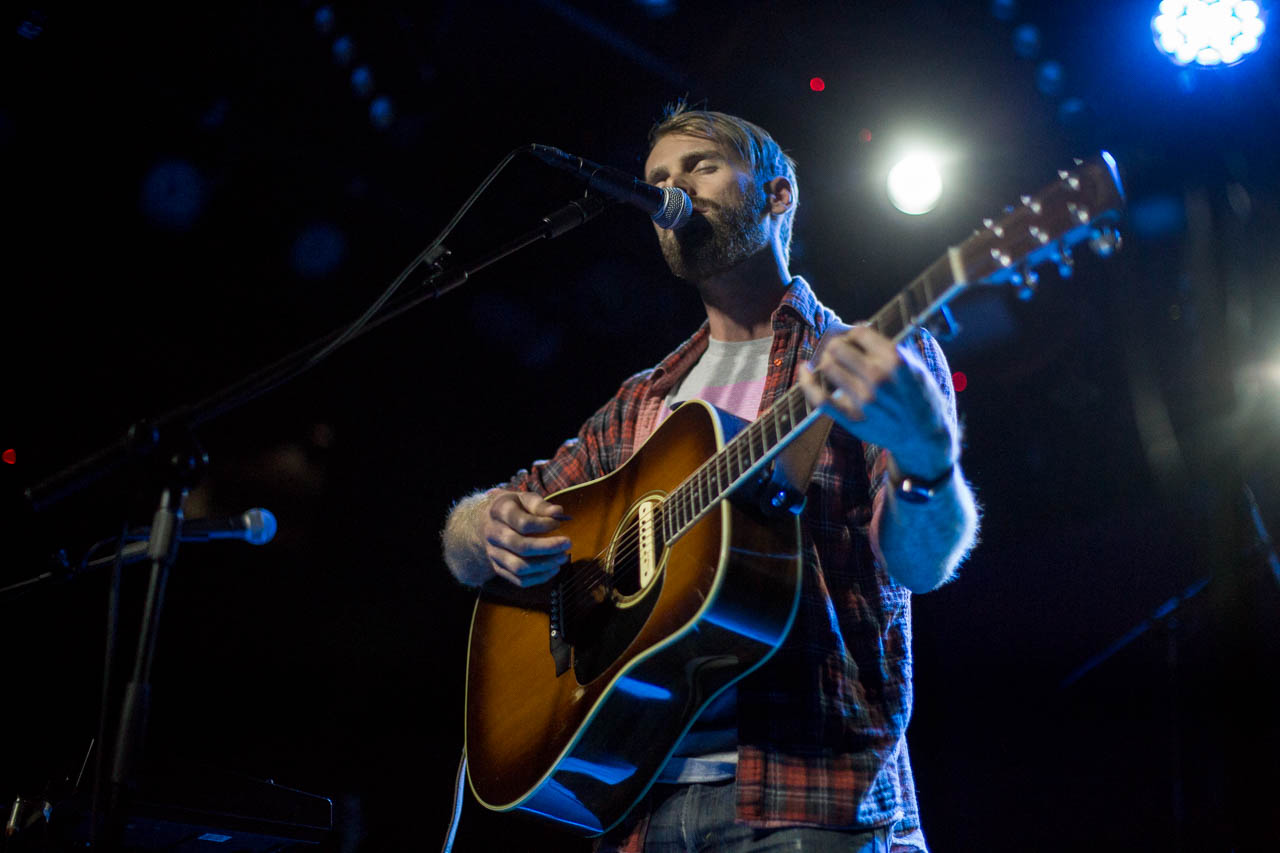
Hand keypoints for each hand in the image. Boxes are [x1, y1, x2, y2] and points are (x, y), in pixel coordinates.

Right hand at [482, 491, 571, 586]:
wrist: (484, 522)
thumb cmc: (512, 508)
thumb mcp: (523, 499)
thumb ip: (540, 505)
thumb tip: (558, 512)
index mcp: (499, 512)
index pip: (523, 523)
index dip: (544, 525)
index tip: (558, 522)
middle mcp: (493, 534)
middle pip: (521, 546)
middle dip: (548, 547)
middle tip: (568, 543)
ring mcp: (494, 554)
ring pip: (519, 567)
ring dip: (545, 565)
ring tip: (563, 557)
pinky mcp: (498, 569)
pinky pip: (519, 580)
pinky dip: (539, 578)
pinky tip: (554, 569)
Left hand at [798, 326, 954, 477]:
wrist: (924, 437)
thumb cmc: (921, 397)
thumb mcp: (916, 365)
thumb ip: (890, 346)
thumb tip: (860, 328)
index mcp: (896, 360)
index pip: (859, 333)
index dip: (855, 333)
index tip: (856, 339)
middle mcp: (878, 378)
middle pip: (839, 347)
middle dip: (838, 345)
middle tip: (842, 351)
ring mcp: (864, 400)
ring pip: (828, 366)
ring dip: (827, 360)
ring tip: (832, 363)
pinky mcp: (852, 419)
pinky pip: (820, 398)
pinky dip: (807, 381)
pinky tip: (804, 370)